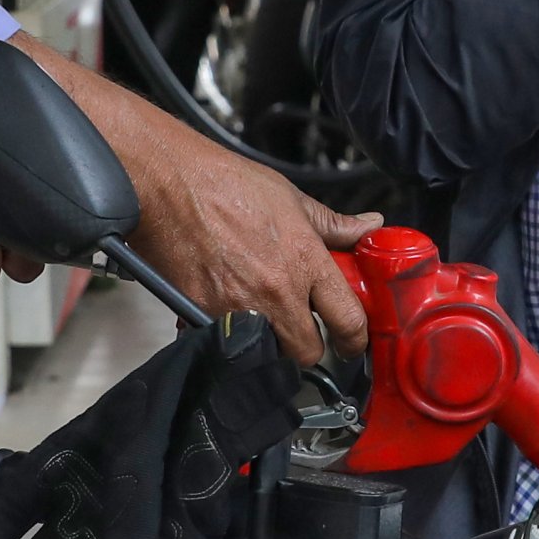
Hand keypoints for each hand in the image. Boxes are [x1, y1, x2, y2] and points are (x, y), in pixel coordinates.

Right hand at [130, 134, 376, 358]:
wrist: (170, 183)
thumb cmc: (226, 184)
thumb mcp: (292, 199)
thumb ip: (333, 225)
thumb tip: (369, 227)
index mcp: (305, 261)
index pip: (348, 319)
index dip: (355, 339)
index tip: (352, 342)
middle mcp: (276, 291)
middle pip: (307, 352)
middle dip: (309, 346)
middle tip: (303, 330)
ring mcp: (238, 307)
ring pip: (267, 355)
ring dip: (268, 344)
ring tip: (261, 317)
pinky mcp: (201, 314)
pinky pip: (221, 342)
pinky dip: (223, 334)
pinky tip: (223, 311)